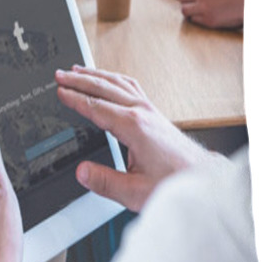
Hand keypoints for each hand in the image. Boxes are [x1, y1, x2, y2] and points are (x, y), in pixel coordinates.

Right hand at [55, 66, 215, 211]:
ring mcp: (150, 110)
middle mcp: (141, 112)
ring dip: (95, 75)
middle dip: (79, 79)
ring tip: (77, 70)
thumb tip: (81, 172)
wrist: (202, 177)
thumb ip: (104, 182)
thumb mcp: (134, 192)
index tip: (59, 91)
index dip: (74, 98)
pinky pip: (131, 86)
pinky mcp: (155, 113)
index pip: (95, 107)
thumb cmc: (174, 183)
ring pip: (118, 83)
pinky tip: (109, 79)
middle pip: (104, 88)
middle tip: (60, 75)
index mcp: (133, 127)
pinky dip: (114, 79)